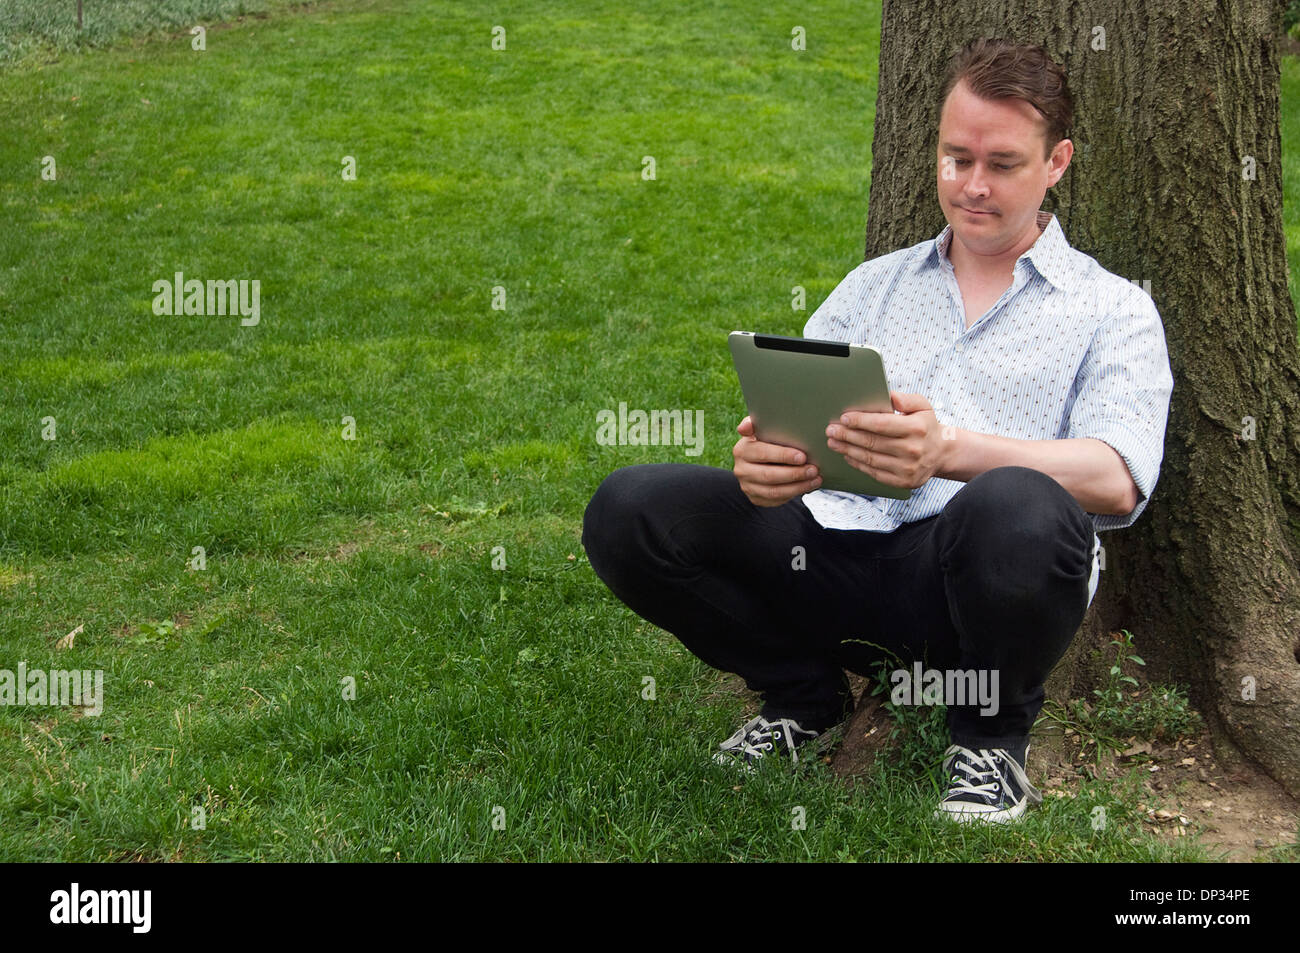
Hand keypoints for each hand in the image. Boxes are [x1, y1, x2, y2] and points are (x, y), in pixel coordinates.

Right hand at [732, 415, 821, 505]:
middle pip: (769, 475)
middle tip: (814, 469)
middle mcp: (741, 470)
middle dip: (794, 473)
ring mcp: (747, 486)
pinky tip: (808, 486)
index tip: (803, 456)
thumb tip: (744, 427)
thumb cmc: (765, 441)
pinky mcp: (755, 498)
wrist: (757, 461)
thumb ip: (754, 424)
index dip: (783, 456)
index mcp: (742, 450)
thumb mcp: (760, 430)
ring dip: (798, 486)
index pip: (762, 453)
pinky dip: (794, 494)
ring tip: (815, 479)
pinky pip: (776, 500)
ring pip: (774, 491)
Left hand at [824, 391, 950, 488]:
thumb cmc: (926, 426)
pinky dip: (858, 464)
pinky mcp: (902, 482)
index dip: (860, 421)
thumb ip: (906, 399)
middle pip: (872, 442)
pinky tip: (847, 455)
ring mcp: (907, 468)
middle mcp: (912, 450)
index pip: (882, 424)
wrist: (941, 454)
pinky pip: (874, 472)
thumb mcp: (923, 406)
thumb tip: (888, 396)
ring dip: (848, 450)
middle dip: (847, 435)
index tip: (844, 418)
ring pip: (870, 458)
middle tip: (831, 430)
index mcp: (916, 428)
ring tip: (833, 442)